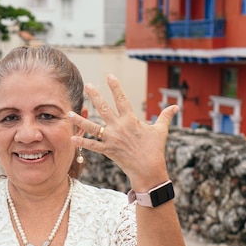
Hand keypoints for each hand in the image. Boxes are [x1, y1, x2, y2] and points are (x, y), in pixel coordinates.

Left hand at [69, 75, 178, 191]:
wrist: (148, 169)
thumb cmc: (155, 149)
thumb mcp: (161, 131)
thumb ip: (165, 117)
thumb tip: (175, 107)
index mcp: (131, 120)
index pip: (122, 99)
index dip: (116, 87)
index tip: (109, 76)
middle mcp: (119, 127)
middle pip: (104, 109)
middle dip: (95, 96)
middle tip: (87, 85)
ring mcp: (112, 139)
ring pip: (93, 127)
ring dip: (80, 120)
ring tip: (69, 112)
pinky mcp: (108, 150)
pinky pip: (92, 145)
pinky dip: (82, 142)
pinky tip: (72, 136)